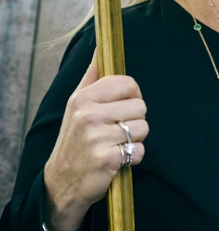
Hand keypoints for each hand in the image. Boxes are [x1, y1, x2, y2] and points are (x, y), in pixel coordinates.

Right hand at [43, 50, 148, 230]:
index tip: (123, 107)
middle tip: (118, 131)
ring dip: (135, 140)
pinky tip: (117, 159)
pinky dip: (133, 158)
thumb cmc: (76, 139)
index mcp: (83, 98)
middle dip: (135, 120)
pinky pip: (139, 151)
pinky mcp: (107, 159)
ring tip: (116, 144)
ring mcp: (97, 137)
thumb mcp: (76, 105)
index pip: (128, 84)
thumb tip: (101, 49)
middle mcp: (88, 115)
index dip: (133, 96)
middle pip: (140, 106)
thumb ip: (92, 77)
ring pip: (143, 129)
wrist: (62, 181)